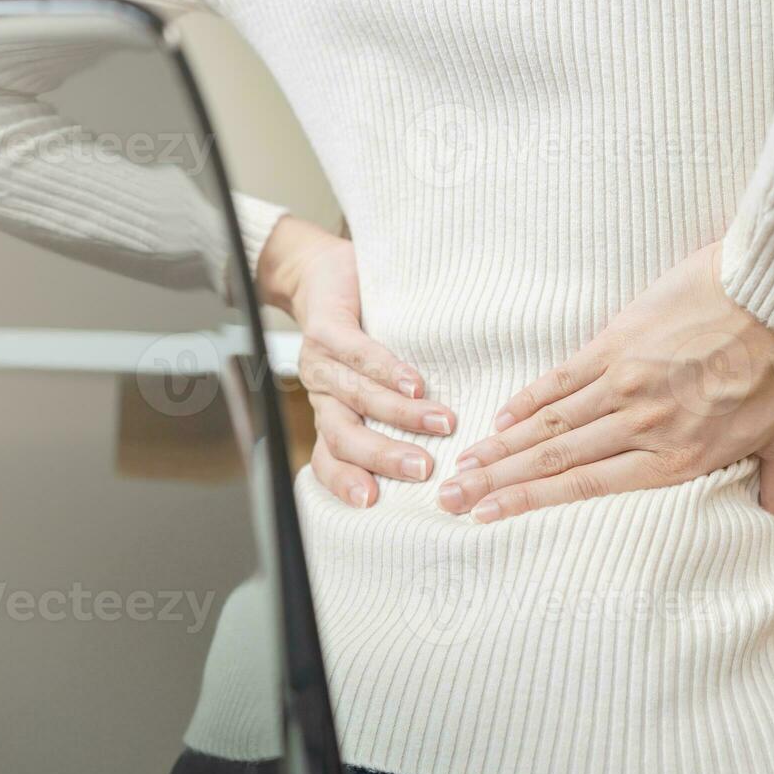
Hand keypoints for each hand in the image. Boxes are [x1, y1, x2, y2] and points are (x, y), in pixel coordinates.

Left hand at [265, 217, 455, 507]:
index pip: (329, 459)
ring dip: (400, 414)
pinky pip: (356, 353)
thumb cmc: (360, 330)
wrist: (319, 271)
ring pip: (357, 397)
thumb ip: (399, 412)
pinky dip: (387, 370)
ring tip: (444, 423)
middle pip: (343, 437)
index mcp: (331, 414)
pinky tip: (414, 382)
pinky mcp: (324, 327)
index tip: (373, 502)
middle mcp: (321, 394)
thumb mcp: (373, 379)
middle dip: (383, 456)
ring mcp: (320, 361)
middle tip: (423, 470)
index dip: (345, 481)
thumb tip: (454, 449)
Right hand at [437, 242, 773, 526]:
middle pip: (554, 460)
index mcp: (677, 457)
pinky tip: (500, 418)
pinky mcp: (618, 341)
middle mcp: (640, 425)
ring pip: (549, 424)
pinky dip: (528, 399)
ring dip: (500, 447)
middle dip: (496, 483)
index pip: (588, 488)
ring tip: (461, 465)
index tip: (491, 518)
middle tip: (451, 500)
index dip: (532, 504)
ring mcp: (624, 382)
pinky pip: (562, 377)